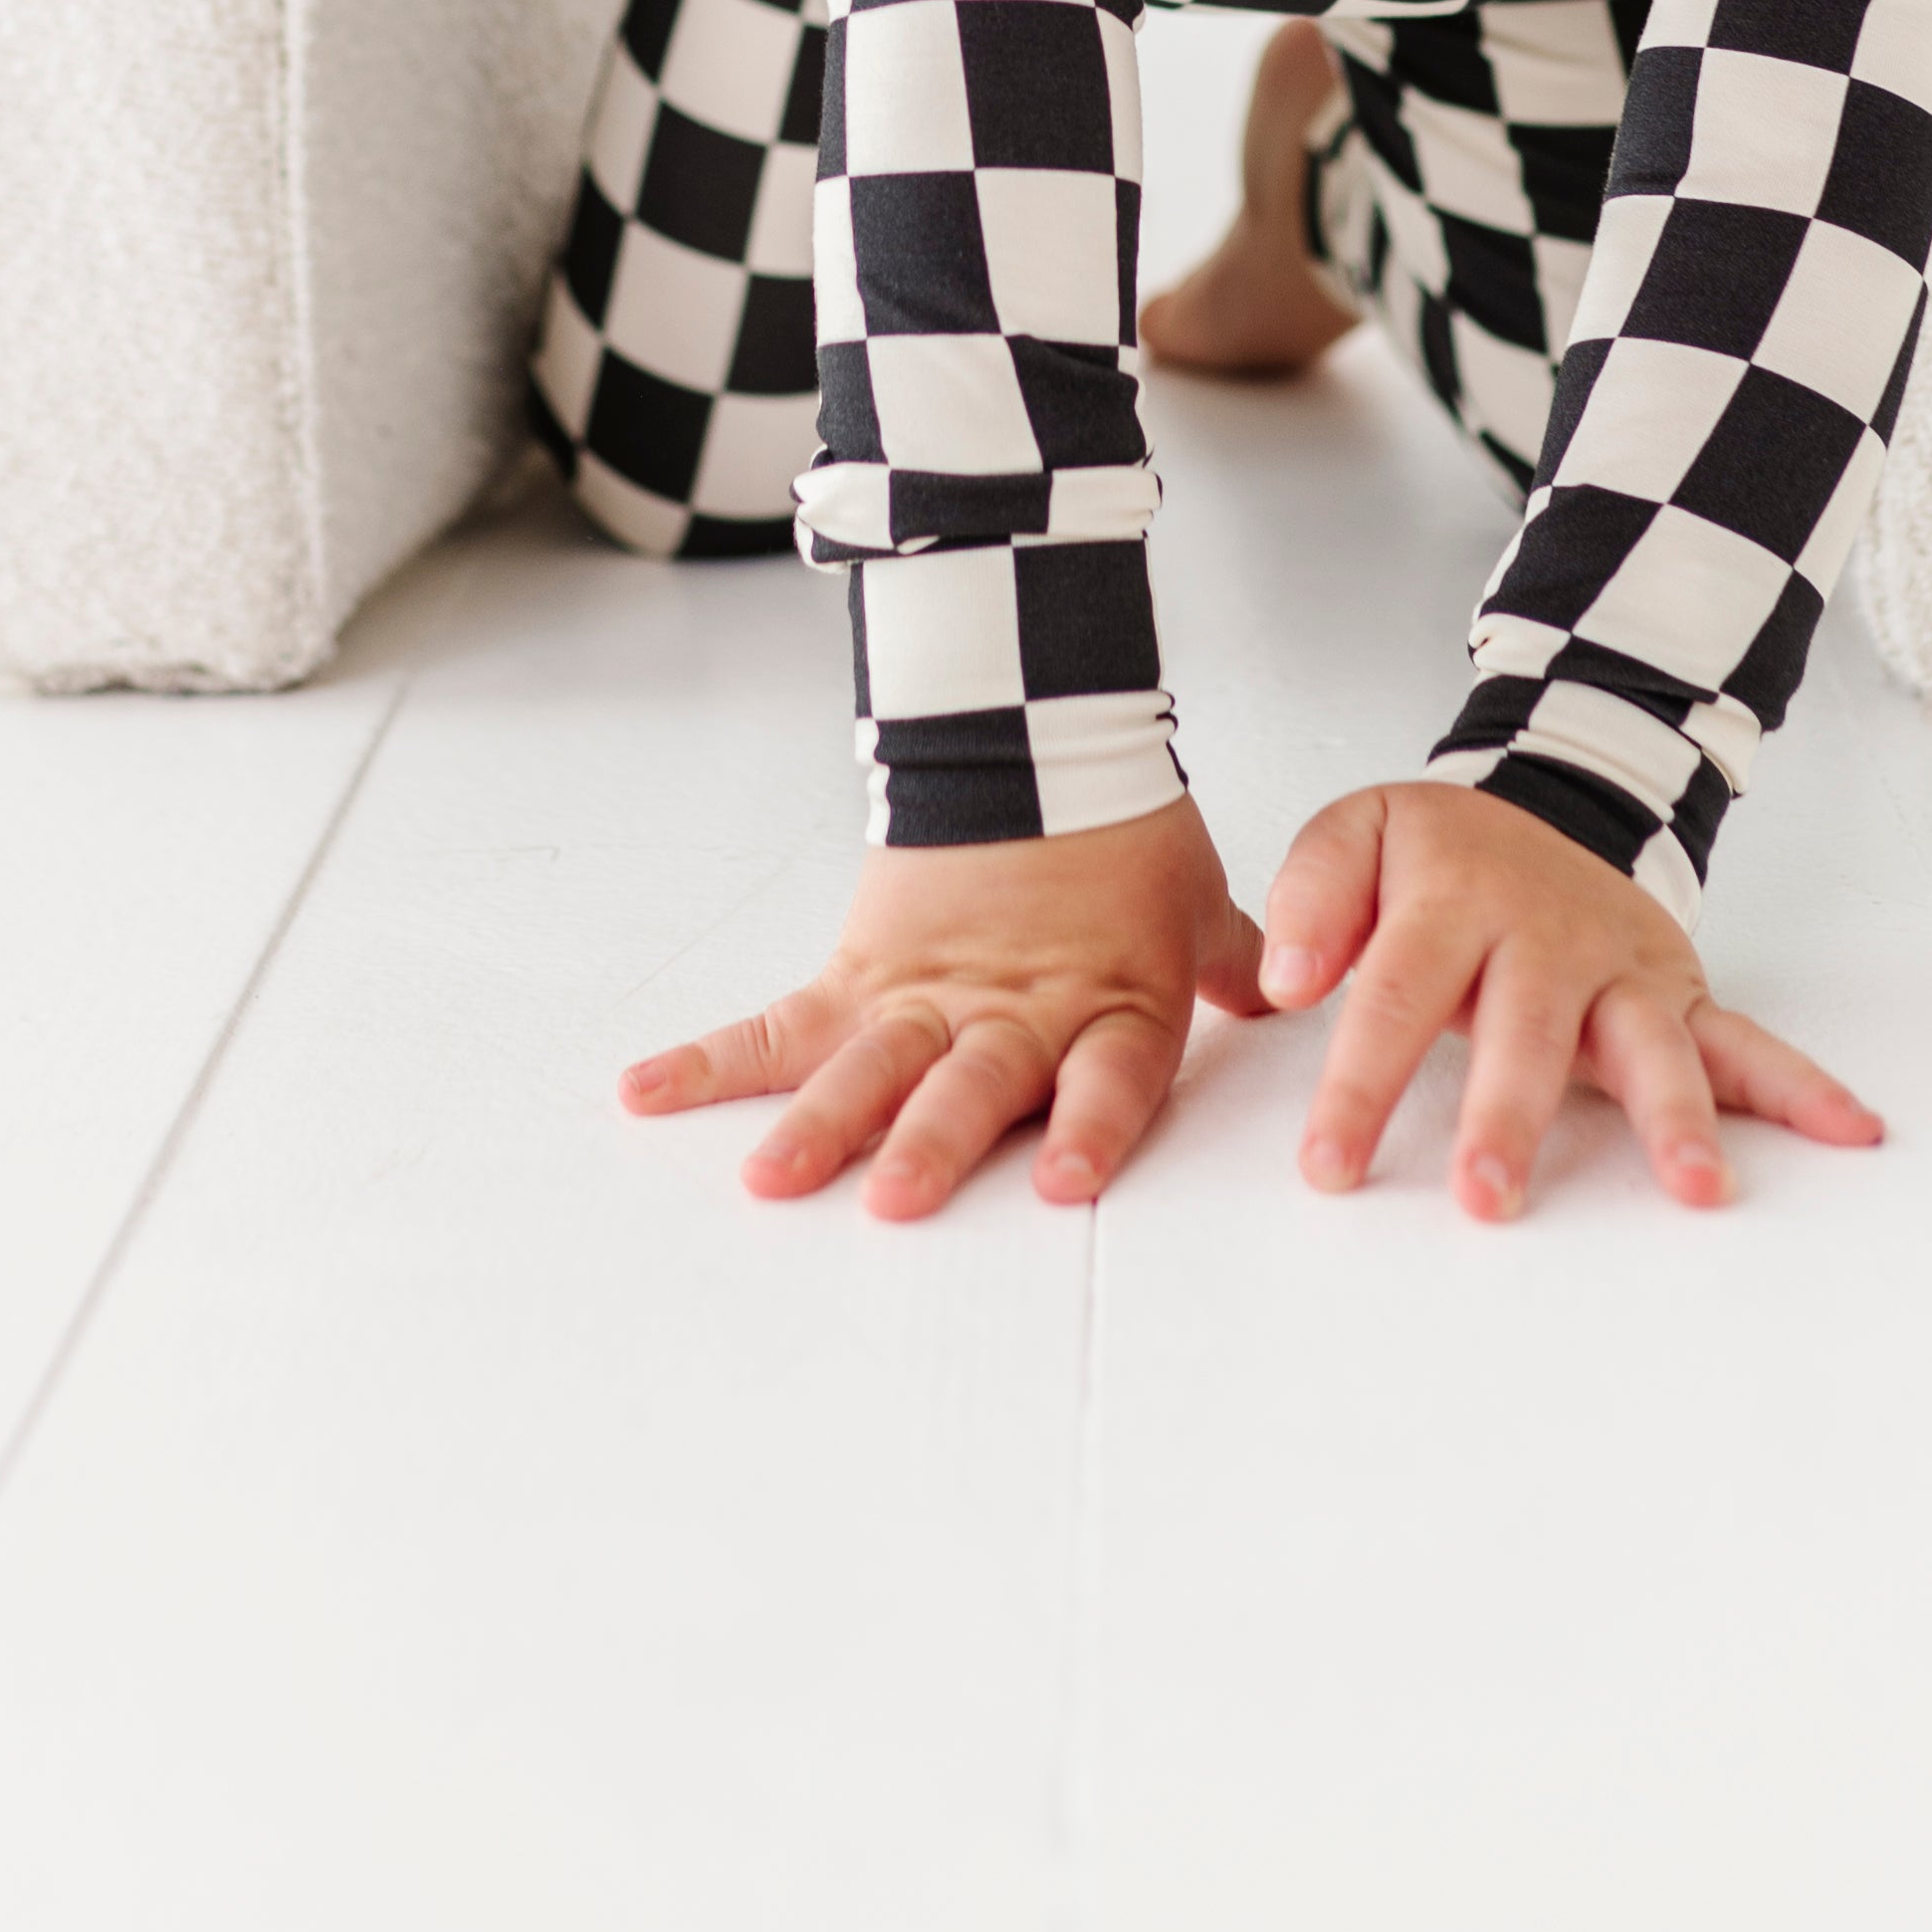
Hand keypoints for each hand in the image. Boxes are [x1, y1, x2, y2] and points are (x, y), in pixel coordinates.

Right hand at [618, 801, 1267, 1219]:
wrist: (1034, 731)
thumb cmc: (1121, 832)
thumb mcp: (1194, 898)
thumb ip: (1234, 961)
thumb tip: (1287, 999)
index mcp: (1106, 1001)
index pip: (1105, 1077)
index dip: (1087, 1126)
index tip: (1064, 1181)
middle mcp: (1012, 1012)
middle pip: (971, 1083)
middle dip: (933, 1142)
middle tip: (893, 1200)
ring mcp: (928, 996)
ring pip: (868, 1066)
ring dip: (817, 1121)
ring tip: (769, 1178)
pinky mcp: (861, 973)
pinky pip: (780, 1024)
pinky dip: (709, 1057)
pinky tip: (644, 1092)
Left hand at [1265, 779, 1884, 1222]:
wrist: (1552, 798)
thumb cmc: (1441, 852)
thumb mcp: (1357, 831)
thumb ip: (1311, 894)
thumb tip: (1284, 979)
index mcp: (1457, 896)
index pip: (1395, 991)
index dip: (1359, 1080)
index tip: (1330, 1166)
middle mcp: (1549, 936)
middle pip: (1526, 1030)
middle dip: (1510, 1115)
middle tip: (1488, 1197)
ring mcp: (1625, 968)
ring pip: (1653, 1043)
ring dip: (1675, 1117)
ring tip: (1699, 1190)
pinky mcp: (1680, 994)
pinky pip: (1747, 1042)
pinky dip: (1801, 1086)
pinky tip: (1852, 1130)